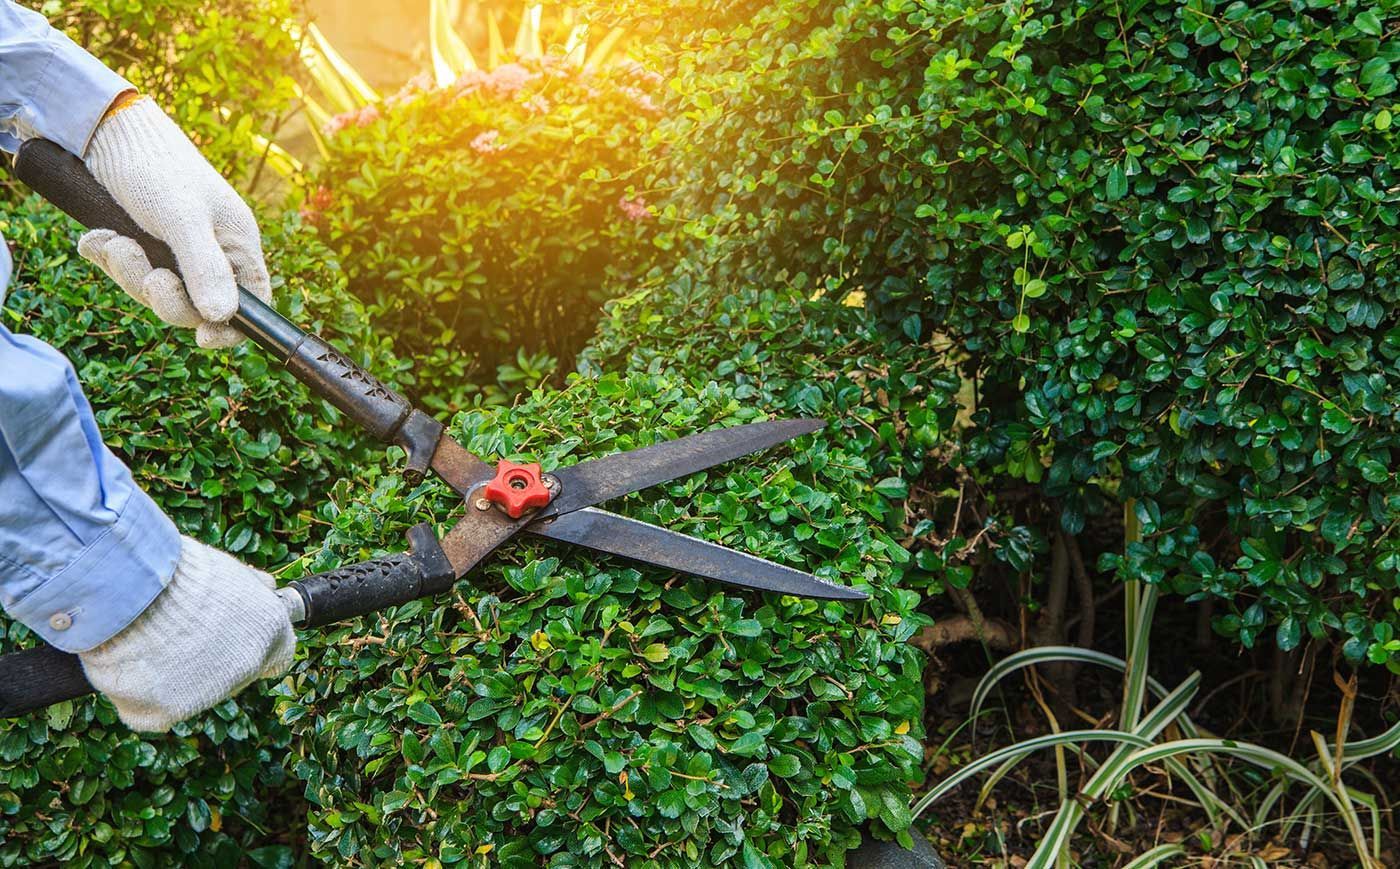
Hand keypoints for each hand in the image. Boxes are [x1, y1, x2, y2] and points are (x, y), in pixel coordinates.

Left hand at [76, 96, 270, 347]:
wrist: (105, 130)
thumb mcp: (183, 219)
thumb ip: (205, 268)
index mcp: (236, 246)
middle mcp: (208, 253)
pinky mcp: (139, 242)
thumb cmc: (158, 167)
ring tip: (114, 241)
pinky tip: (99, 236)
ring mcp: (171, 250)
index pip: (250, 304)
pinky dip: (108, 257)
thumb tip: (223, 318)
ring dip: (127, 271)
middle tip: (147, 273)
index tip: (203, 339)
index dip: (231, 328)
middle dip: (162, 294)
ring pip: (152, 291)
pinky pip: (124, 272)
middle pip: (193, 307)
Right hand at [79, 536, 295, 732]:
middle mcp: (247, 667)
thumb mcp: (230, 570)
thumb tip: (268, 587)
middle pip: (233, 675)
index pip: (278, 656)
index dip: (256, 648)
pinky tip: (134, 667)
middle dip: (212, 660)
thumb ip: (252, 588)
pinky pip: (155, 712)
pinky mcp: (167, 713)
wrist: (135, 586)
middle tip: (181, 635)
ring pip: (192, 694)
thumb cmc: (180, 572)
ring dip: (175, 676)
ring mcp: (209, 694)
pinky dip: (141, 695)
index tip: (236, 641)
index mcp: (270, 632)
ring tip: (151, 643)